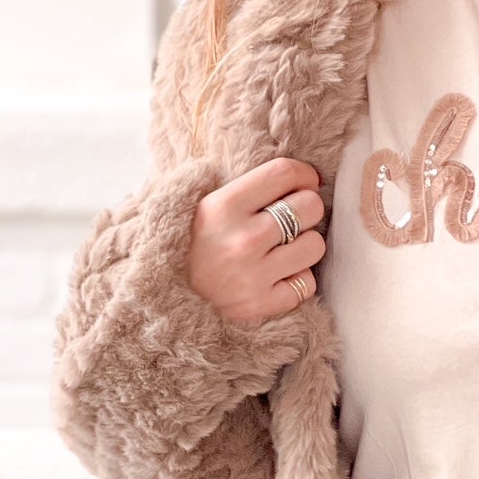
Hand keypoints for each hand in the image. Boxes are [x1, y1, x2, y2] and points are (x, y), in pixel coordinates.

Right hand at [187, 157, 326, 326]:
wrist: (163, 300)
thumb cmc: (194, 245)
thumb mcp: (206, 206)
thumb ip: (248, 188)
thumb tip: (302, 176)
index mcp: (223, 206)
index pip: (285, 173)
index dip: (303, 175)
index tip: (303, 183)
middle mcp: (241, 239)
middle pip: (310, 206)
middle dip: (306, 210)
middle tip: (290, 220)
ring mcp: (252, 276)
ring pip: (315, 245)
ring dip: (303, 246)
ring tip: (281, 250)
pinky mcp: (261, 305)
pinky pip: (307, 283)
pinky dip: (296, 280)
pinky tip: (275, 277)